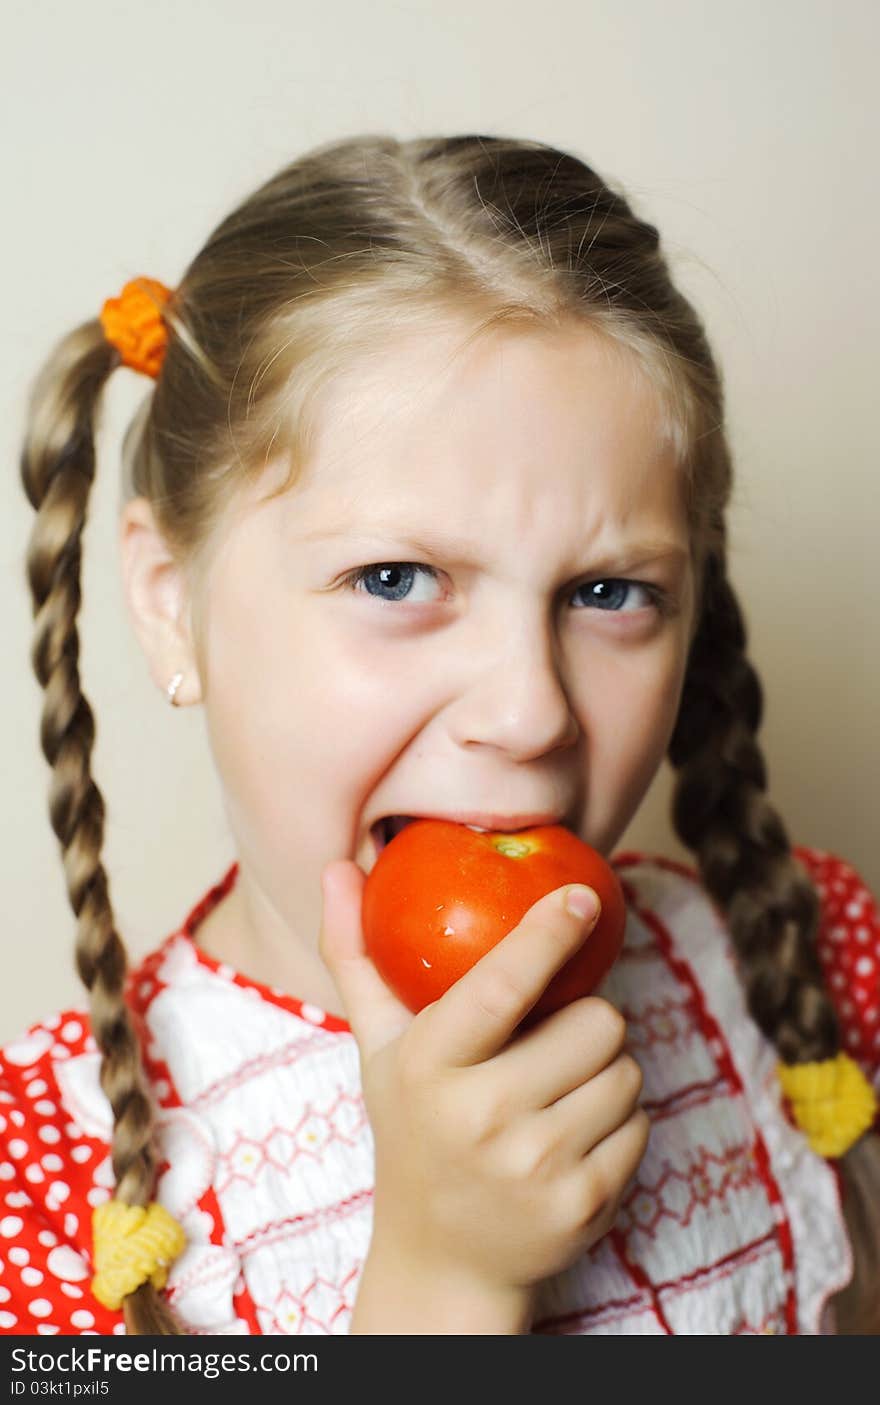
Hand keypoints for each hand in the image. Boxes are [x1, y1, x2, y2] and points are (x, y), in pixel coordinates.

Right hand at [319, 860, 648, 1294]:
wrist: (441, 1262)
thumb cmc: (413, 1130)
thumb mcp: (379, 1050)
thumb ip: (359, 958)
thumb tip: (337, 867)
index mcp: (430, 1065)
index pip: (502, 985)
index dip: (548, 934)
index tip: (581, 898)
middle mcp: (481, 1116)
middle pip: (595, 1022)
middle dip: (587, 1020)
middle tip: (553, 1038)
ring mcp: (535, 1165)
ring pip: (626, 1071)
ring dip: (606, 1070)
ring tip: (558, 1091)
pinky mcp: (582, 1204)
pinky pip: (639, 1125)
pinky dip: (618, 1123)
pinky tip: (572, 1137)